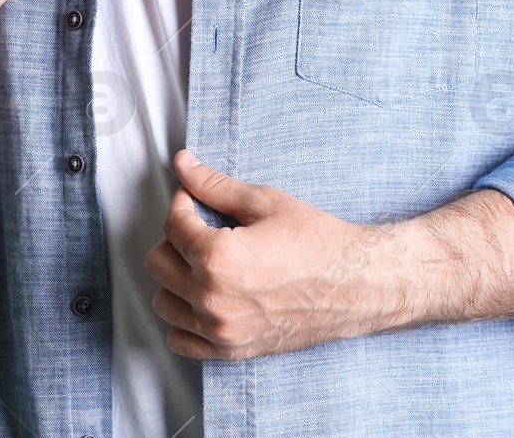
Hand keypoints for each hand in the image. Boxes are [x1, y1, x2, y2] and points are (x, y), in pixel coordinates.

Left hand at [144, 150, 398, 359]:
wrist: (355, 284)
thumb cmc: (317, 241)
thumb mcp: (266, 203)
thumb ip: (216, 186)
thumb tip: (183, 164)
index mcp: (218, 257)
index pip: (173, 223)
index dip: (183, 202)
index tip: (196, 199)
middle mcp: (212, 298)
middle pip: (158, 262)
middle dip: (174, 238)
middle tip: (202, 228)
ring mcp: (220, 329)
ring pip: (163, 302)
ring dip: (175, 278)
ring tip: (203, 262)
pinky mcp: (231, 349)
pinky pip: (181, 339)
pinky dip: (184, 318)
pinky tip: (204, 297)